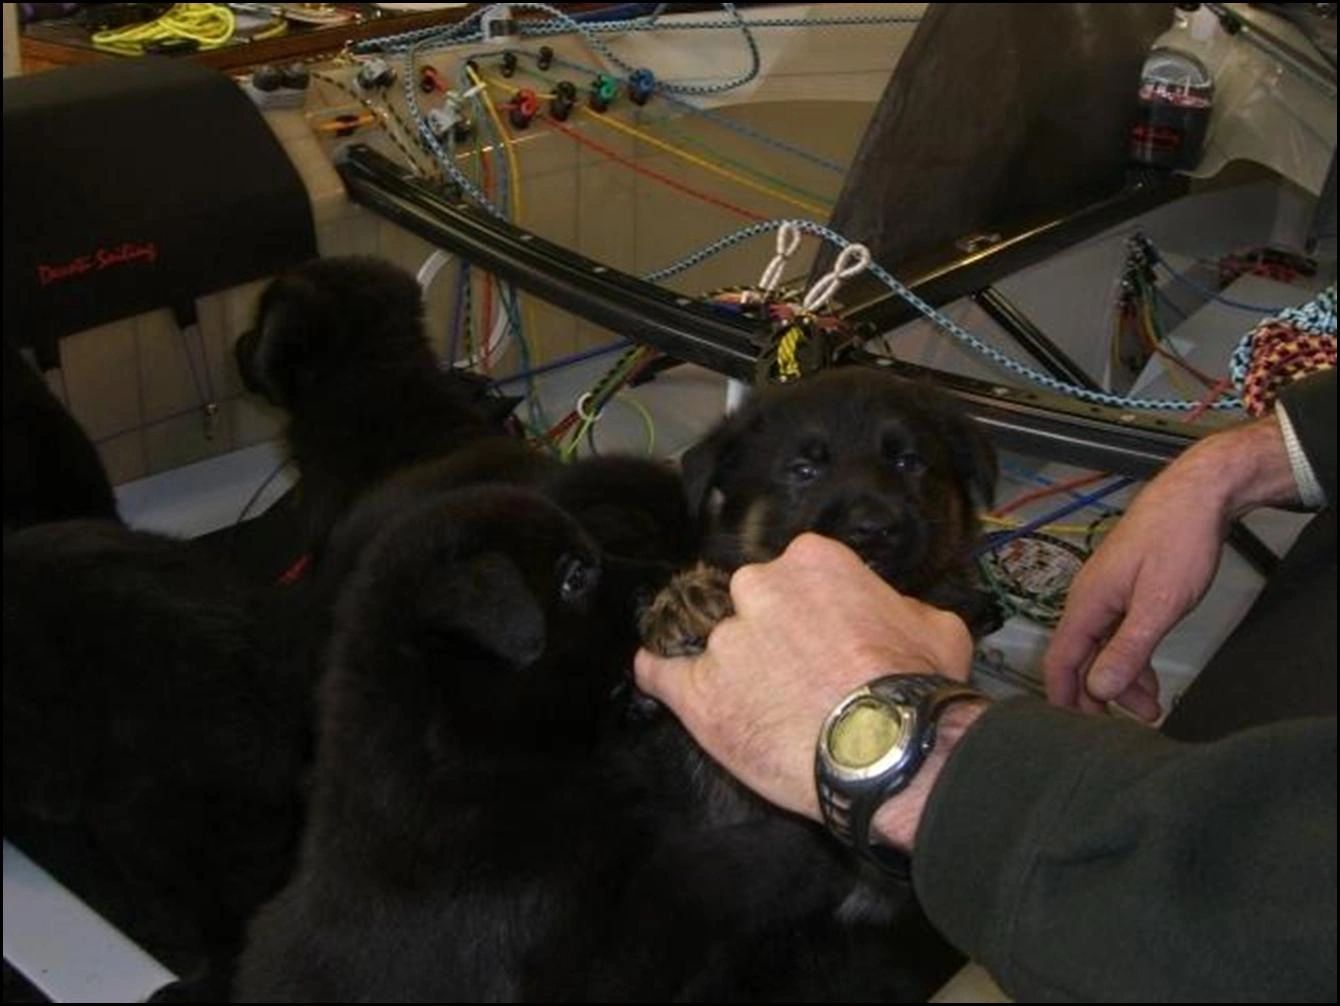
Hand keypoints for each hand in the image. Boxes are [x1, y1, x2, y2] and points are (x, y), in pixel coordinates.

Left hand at [634, 533, 972, 820]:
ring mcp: (724, 639)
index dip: (807, 606)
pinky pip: (659, 671)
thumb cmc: (916, 687)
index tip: (819, 632)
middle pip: (748, 600)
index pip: (794, 572)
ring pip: (712, 640)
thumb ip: (895, 605)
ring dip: (730, 664)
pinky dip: (659, 672)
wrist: (889, 750)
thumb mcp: (932, 624)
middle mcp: (758, 588)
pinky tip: (660, 675)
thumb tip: (888, 610)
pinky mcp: (698, 691)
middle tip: (793, 670)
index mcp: (811, 561)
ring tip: (754, 699)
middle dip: (766, 630)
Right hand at [1044, 414, 1298, 719]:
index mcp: (1086, 603)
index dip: (1063, 697)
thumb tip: (1098, 690)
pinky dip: (1130, 657)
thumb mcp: (1159, 603)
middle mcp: (1087, 599)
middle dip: (1099, 695)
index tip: (1072, 732)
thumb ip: (1128, 649)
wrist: (1197, 495)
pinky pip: (1116, 633)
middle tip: (1129, 725)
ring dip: (1120, 679)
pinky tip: (1150, 675)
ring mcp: (1106, 593)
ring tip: (1151, 708)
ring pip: (1101, 647)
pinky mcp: (1124, 589)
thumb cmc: (1178, 543)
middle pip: (1080, 658)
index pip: (1061, 660)